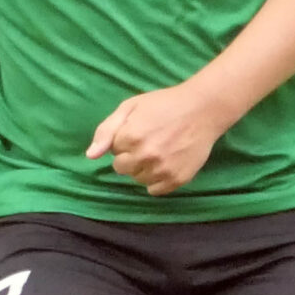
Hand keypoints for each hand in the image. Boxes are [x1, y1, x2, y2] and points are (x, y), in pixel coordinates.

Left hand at [86, 82, 226, 196]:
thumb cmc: (164, 104)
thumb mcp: (130, 107)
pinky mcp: (177, 180)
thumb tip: (91, 156)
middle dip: (130, 156)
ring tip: (158, 151)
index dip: (123, 141)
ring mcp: (162, 170)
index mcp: (130, 137)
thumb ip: (107, 130)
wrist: (203, 109)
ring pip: (138, 180)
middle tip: (148, 142)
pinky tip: (166, 163)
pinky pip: (155, 190)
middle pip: (122, 169)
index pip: (112, 151)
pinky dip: (157, 180)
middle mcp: (145, 156)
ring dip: (143, 169)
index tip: (138, 130)